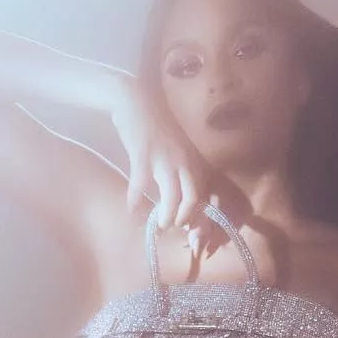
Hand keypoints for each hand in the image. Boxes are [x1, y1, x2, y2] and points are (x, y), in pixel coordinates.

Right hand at [110, 79, 225, 257]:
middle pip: (193, 199)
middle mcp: (184, 161)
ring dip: (166, 216)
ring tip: (159, 226)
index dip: (203, 220)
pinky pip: (141, 185)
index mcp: (194, 162)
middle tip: (176, 229)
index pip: (206, 196)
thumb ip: (184, 175)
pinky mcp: (143, 154)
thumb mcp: (179, 152)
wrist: (137, 100)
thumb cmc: (157, 129)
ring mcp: (164, 158)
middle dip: (186, 221)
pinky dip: (135, 202)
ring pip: (172, 195)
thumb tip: (183, 206)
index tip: (196, 238)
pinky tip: (132, 212)